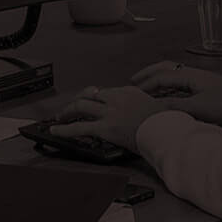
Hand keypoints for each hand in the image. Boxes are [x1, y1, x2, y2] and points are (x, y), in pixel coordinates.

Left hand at [50, 86, 170, 150]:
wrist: (166, 130)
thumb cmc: (165, 123)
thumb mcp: (156, 107)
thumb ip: (143, 107)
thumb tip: (141, 113)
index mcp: (129, 91)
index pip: (105, 92)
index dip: (95, 98)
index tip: (90, 102)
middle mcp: (116, 98)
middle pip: (89, 95)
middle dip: (77, 101)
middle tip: (70, 109)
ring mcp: (109, 112)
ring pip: (81, 106)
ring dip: (67, 111)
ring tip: (59, 117)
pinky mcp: (105, 127)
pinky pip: (79, 126)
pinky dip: (64, 128)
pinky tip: (55, 129)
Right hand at [129, 60, 221, 125]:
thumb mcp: (199, 108)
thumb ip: (175, 107)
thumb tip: (152, 108)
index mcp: (189, 75)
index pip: (160, 77)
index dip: (144, 84)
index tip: (130, 92)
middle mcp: (193, 74)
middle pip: (165, 69)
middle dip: (148, 74)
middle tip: (133, 81)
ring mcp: (201, 80)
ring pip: (174, 75)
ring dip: (158, 80)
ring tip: (146, 88)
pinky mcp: (207, 88)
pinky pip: (181, 84)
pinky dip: (169, 87)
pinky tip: (168, 97)